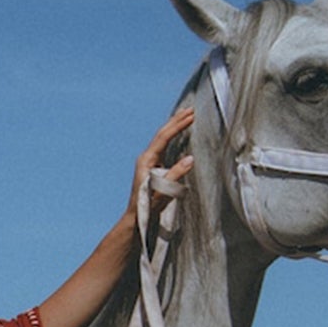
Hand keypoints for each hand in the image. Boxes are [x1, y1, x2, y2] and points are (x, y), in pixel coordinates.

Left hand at [120, 105, 193, 227]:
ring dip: (174, 126)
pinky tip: (178, 133)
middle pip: (162, 134)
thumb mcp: (163, 191)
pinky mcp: (153, 166)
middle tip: (190, 109)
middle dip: (176, 121)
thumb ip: (176, 174)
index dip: (178, 126)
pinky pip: (164, 146)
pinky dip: (172, 136)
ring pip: (162, 138)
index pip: (164, 137)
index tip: (190, 116)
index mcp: (147, 160)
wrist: (136, 217)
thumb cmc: (148, 206)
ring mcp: (149, 161)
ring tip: (186, 115)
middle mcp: (146, 157)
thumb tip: (190, 159)